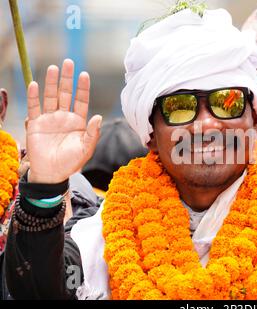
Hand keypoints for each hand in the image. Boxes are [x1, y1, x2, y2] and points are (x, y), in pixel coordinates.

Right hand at [26, 59, 101, 183]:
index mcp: (79, 122)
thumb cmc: (71, 162)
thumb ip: (93, 133)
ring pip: (50, 97)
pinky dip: (33, 96)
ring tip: (53, 68)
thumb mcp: (86, 149)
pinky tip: (35, 85)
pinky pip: (34, 107)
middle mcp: (64, 117)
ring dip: (51, 83)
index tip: (84, 74)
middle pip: (65, 93)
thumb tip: (98, 116)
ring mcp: (49, 119)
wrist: (52, 174)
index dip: (82, 88)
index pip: (81, 100)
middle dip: (67, 79)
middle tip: (68, 62)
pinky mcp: (36, 124)